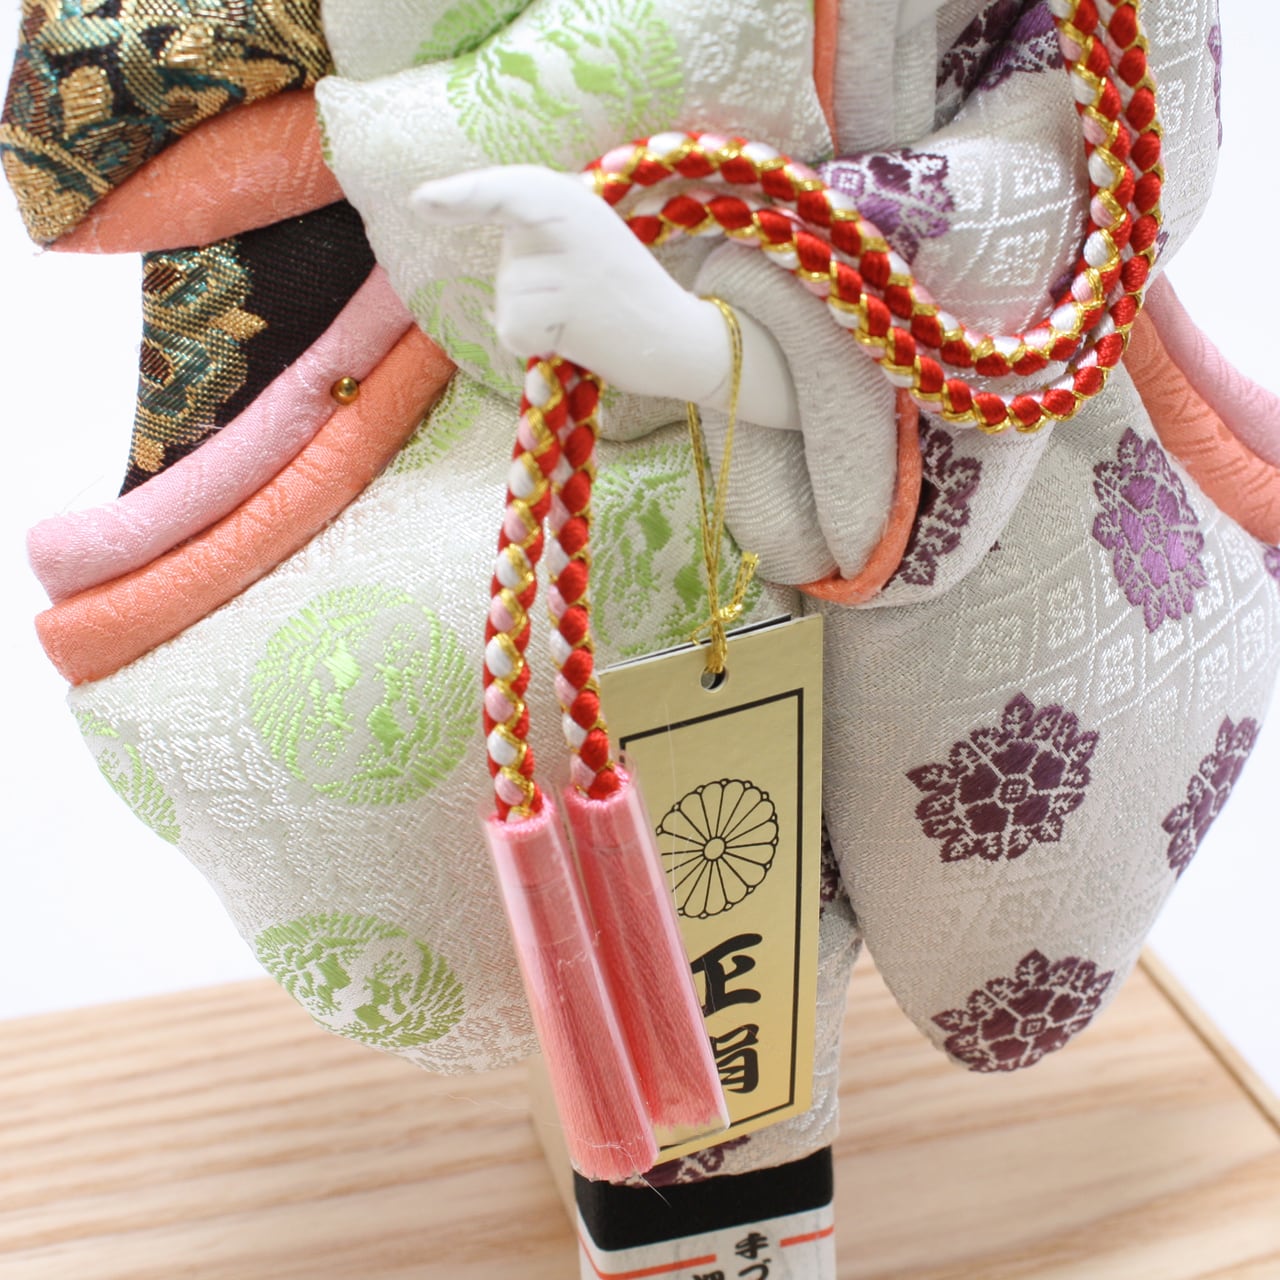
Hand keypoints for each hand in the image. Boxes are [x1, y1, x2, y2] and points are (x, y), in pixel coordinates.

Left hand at [410, 165, 798, 429]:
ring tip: (584, 318)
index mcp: (573, 196)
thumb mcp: (585, 240)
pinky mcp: (565, 306)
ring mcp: (566, 263)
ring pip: (510, 301)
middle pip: (509, 266)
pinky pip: (513, 330)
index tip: (420, 203)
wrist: (679, 338)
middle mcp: (567, 220)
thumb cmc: (624, 294)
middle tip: (585, 301)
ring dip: (536, 321)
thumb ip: (538, 231)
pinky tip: (576, 338)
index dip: (463, 196)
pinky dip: (536, 344)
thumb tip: (488, 265)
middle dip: (532, 293)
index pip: (509, 191)